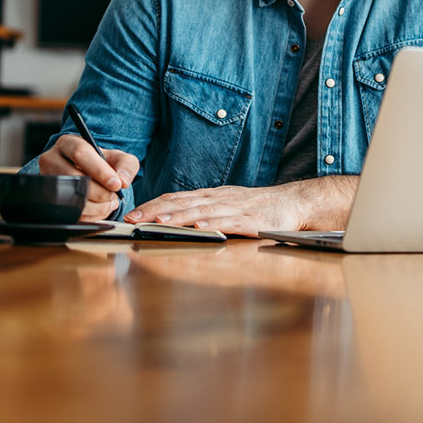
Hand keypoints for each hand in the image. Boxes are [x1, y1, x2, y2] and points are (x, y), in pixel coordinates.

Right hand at [36, 134, 139, 221]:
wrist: (89, 176)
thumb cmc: (102, 164)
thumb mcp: (118, 158)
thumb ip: (126, 165)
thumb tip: (123, 181)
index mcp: (68, 143)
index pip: (81, 153)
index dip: (100, 170)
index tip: (116, 184)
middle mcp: (52, 160)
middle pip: (74, 178)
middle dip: (99, 192)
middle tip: (113, 196)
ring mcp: (48, 181)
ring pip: (71, 199)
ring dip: (96, 206)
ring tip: (108, 202)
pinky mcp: (50, 201)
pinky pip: (70, 213)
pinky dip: (90, 216)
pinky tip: (100, 209)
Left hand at [126, 185, 304, 236]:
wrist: (291, 202)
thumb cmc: (256, 207)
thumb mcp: (224, 204)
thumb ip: (201, 209)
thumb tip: (171, 217)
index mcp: (210, 196)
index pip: (175, 198)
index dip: (152, 205)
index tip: (132, 214)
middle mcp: (218, 199)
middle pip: (182, 203)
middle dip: (155, 212)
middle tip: (133, 220)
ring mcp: (234, 209)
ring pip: (201, 211)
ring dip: (178, 217)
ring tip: (158, 223)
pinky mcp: (251, 221)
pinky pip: (229, 222)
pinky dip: (213, 223)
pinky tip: (199, 227)